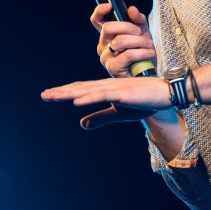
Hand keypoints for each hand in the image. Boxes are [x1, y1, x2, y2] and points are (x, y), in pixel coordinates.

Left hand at [42, 77, 171, 128]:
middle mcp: (107, 85)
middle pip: (80, 88)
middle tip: (45, 95)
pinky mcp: (123, 92)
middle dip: (62, 92)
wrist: (165, 94)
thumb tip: (81, 124)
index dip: (65, 92)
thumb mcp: (119, 113)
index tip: (49, 95)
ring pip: (88, 90)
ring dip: (70, 93)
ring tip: (54, 96)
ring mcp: (114, 87)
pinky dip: (89, 97)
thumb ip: (101, 117)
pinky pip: (103, 94)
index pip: (81, 89)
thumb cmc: (144, 102)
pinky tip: (77, 101)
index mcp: (106, 89)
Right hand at [93, 4, 154, 77]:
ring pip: (119, 41)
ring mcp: (106, 57)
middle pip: (108, 28)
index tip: (110, 6)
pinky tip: (149, 53)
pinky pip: (127, 55)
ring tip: (149, 45)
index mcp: (108, 35)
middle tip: (140, 32)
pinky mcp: (113, 68)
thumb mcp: (143, 32)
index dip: (100, 11)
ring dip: (138, 41)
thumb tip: (132, 9)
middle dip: (127, 27)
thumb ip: (138, 20)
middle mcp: (103, 45)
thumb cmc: (143, 52)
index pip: (97, 21)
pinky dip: (141, 52)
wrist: (149, 72)